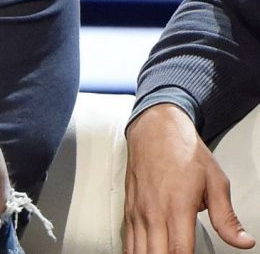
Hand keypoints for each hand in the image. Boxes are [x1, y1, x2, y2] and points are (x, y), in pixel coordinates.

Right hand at [124, 103, 254, 252]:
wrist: (155, 129)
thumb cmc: (183, 151)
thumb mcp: (215, 181)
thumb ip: (226, 217)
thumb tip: (243, 241)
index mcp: (177, 206)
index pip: (179, 251)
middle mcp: (153, 211)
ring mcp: (137, 211)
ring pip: (136, 251)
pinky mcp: (128, 209)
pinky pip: (127, 240)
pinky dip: (134, 252)